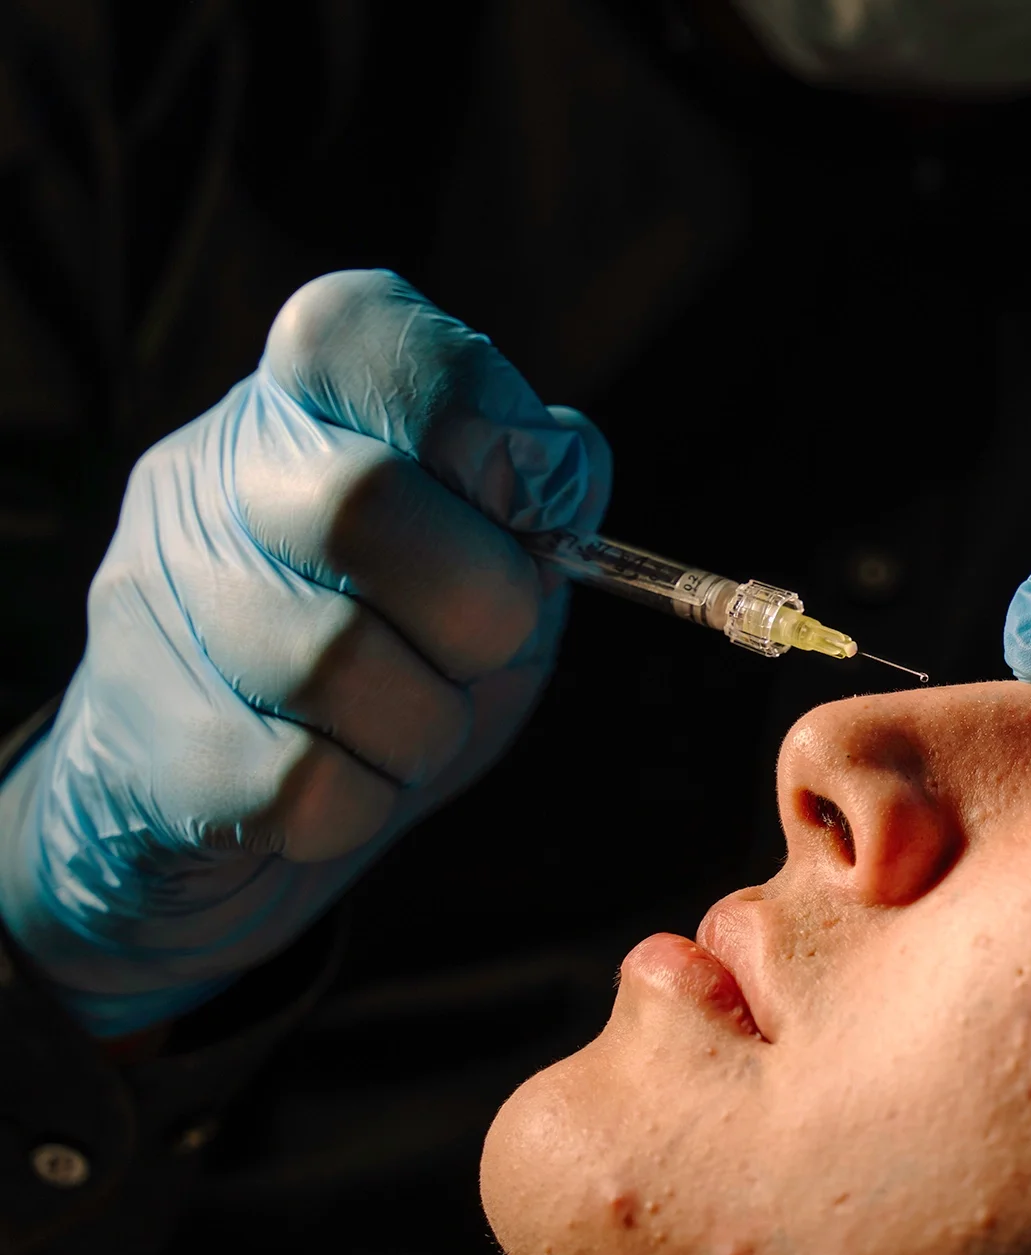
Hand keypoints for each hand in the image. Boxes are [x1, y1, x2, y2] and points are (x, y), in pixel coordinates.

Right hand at [0, 271, 610, 1034]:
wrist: (235, 816)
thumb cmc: (392, 660)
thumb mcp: (491, 558)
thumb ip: (538, 496)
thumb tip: (555, 462)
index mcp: (293, 409)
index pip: (357, 329)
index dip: (474, 412)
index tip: (528, 506)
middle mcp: (201, 483)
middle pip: (364, 501)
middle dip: (479, 602)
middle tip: (484, 647)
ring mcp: (153, 610)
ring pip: (336, 662)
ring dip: (427, 724)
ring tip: (411, 728)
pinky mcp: (143, 748)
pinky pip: (303, 784)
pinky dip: (366, 803)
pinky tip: (351, 786)